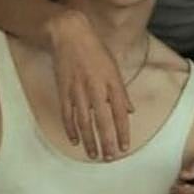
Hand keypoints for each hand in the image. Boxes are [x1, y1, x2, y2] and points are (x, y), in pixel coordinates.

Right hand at [49, 9, 132, 159]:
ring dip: (90, 141)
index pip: (120, 112)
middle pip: (103, 121)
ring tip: (94, 155)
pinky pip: (67, 114)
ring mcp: (78, 90)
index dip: (123, 131)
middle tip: (109, 158)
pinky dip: (71, 129)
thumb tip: (130, 111)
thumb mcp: (114, 67)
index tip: (125, 147)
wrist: (70, 34)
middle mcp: (96, 88)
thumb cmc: (95, 49)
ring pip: (84, 122)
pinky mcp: (63, 90)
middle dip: (107, 142)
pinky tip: (75, 141)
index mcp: (112, 82)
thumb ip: (121, 92)